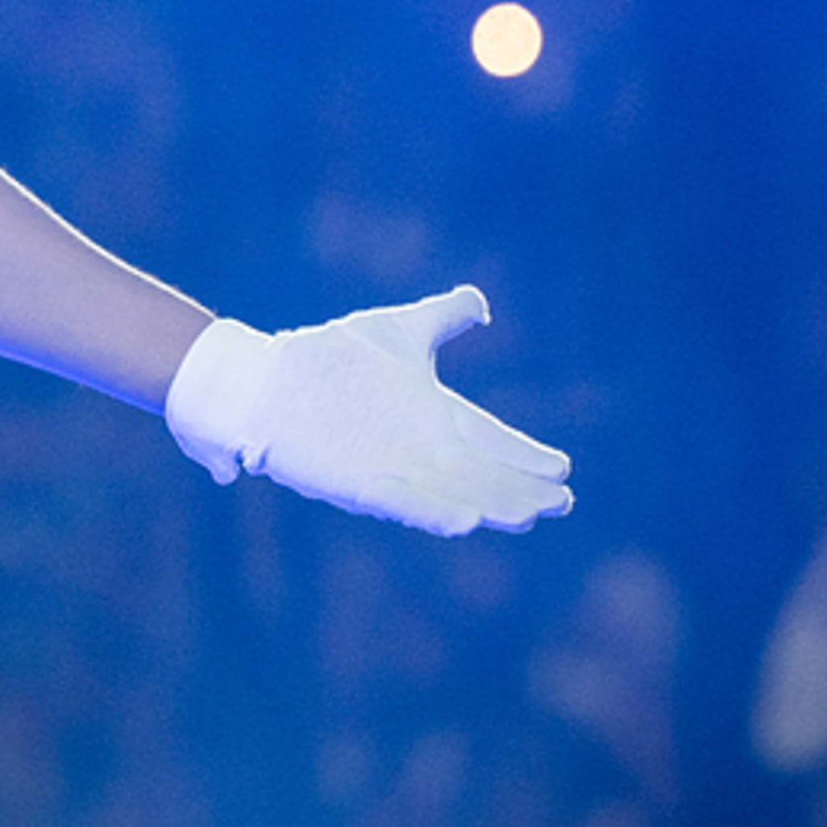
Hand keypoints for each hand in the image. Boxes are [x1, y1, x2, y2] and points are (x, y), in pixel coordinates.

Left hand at [163, 285, 573, 535]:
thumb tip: (480, 304)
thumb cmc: (329, 359)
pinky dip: (432, 512)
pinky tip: (465, 523)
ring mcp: (387, 466)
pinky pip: (399, 501)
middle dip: (518, 490)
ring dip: (487, 505)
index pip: (488, 438)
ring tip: (525, 516)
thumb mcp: (397, 332)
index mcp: (431, 414)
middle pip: (479, 474)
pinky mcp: (353, 482)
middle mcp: (417, 448)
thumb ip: (442, 318)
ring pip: (449, 494)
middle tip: (560, 503)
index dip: (523, 455)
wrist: (262, 378)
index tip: (563, 469)